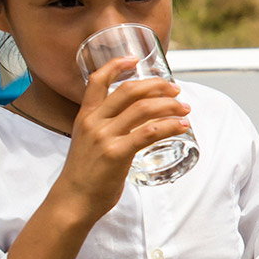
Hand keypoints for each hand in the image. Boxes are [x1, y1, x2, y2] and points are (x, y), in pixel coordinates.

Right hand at [55, 56, 191, 221]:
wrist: (73, 200)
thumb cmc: (85, 174)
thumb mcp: (87, 142)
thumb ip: (105, 128)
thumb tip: (135, 121)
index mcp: (85, 116)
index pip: (96, 80)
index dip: (116, 65)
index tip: (134, 58)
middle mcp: (94, 122)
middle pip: (129, 90)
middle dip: (157, 86)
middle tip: (175, 90)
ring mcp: (104, 136)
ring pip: (143, 109)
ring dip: (170, 106)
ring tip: (185, 109)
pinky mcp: (116, 153)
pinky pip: (148, 133)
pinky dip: (169, 126)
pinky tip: (182, 126)